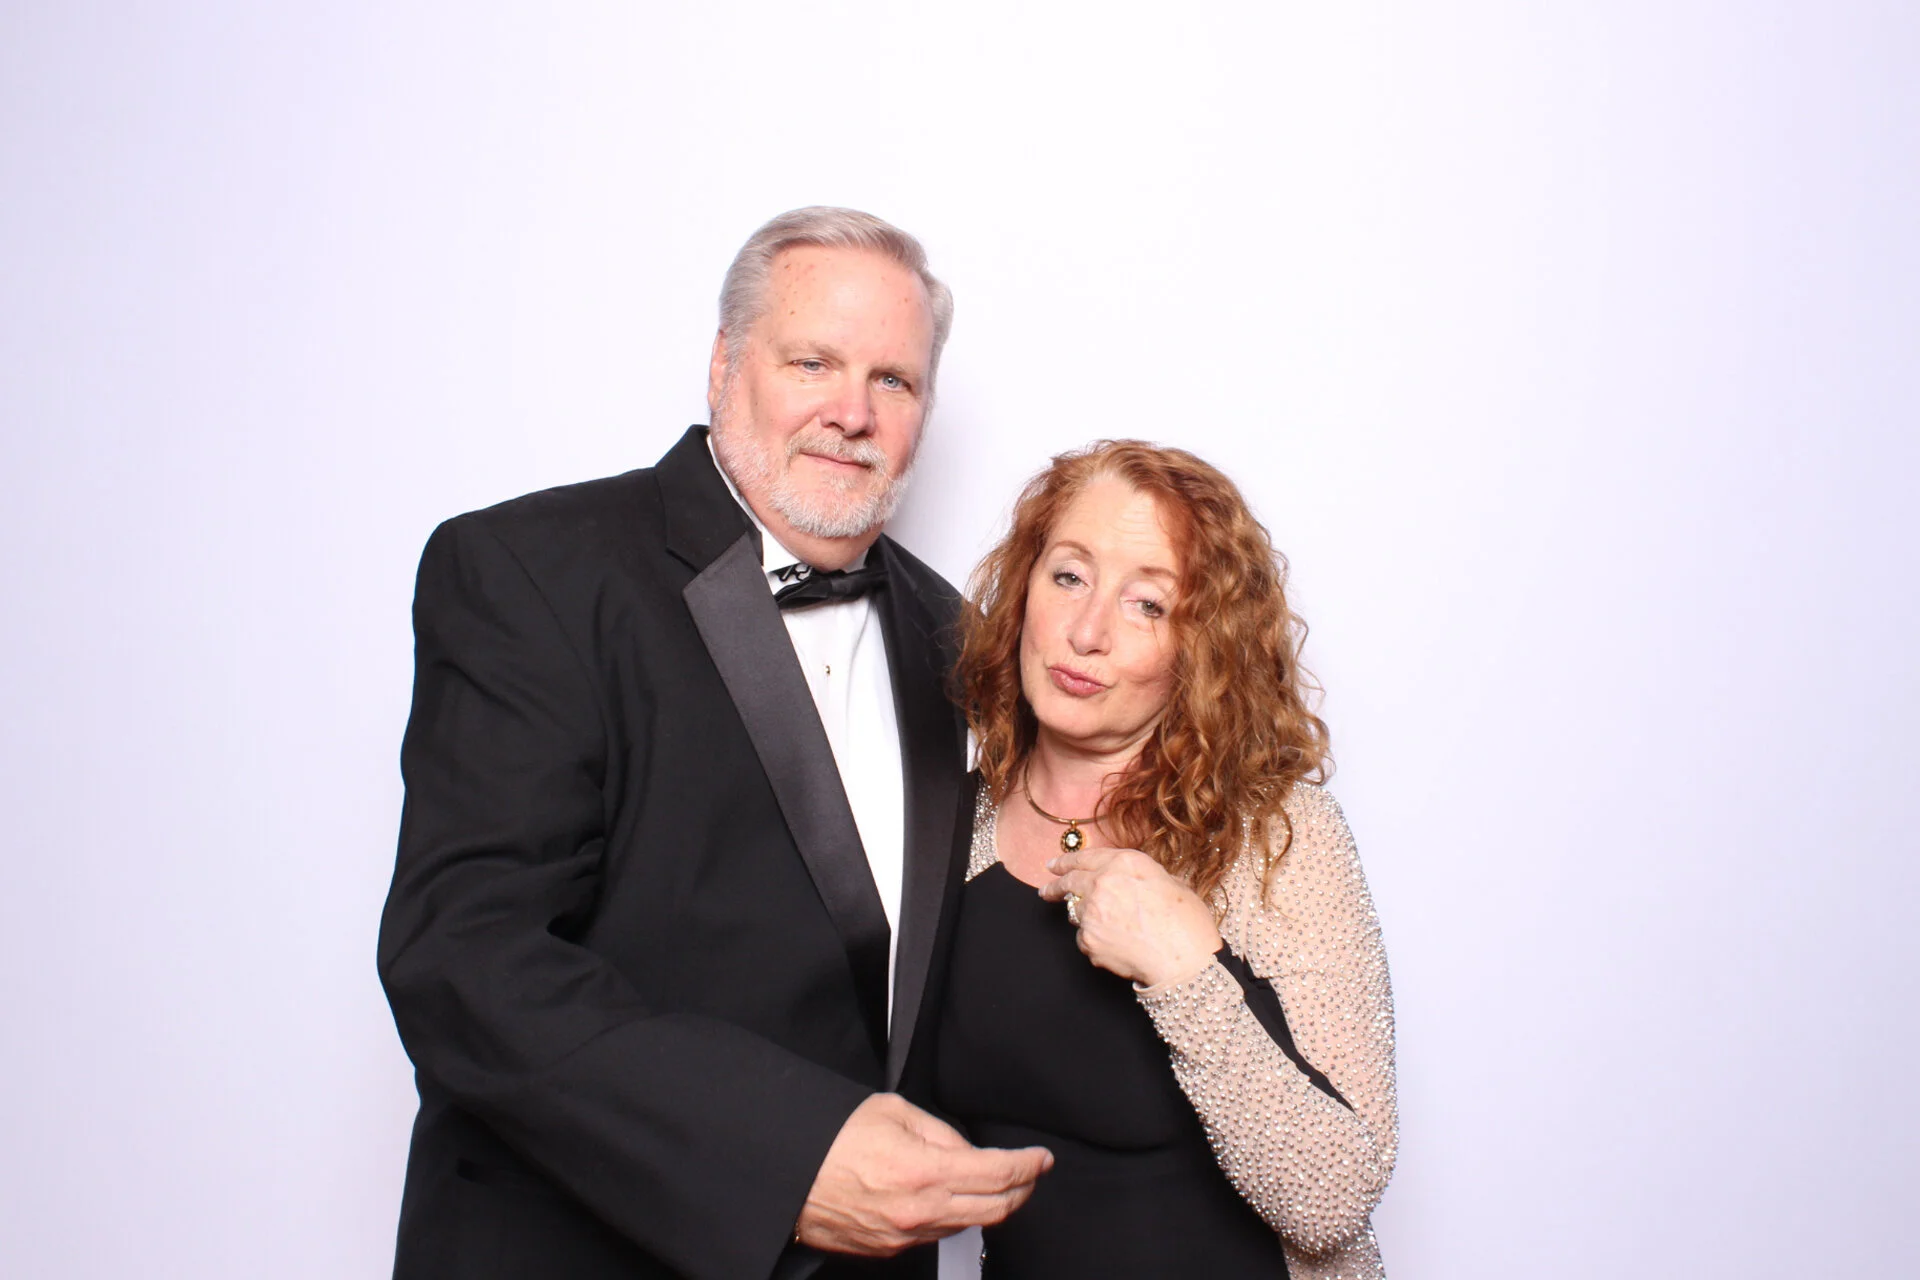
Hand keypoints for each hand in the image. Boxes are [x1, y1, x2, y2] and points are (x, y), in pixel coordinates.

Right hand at [795, 1093, 1052, 1255]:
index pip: (999, 1174)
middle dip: (1021, 1191)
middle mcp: (920, 1211)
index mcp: (926, 1171)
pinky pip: (936, 1235)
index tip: (1040, 1159)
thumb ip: (941, 1131)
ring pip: (967, 1225)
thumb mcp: (893, 1110)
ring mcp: (905, 1236)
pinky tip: (950, 1198)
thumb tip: (967, 1150)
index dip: (1028, 1166)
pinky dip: (953, 1216)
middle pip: (995, 1209)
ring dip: (988, 1205)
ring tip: (992, 1182)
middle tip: (1029, 1173)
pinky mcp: (889, 1249)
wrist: (787, 1174)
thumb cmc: (831, 1137)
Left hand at [1039, 846, 1222, 986]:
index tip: (1054, 866)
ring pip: (1076, 912)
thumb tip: (1132, 882)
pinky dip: (1096, 942)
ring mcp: (1091, 912)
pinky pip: (1085, 938)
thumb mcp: (1172, 884)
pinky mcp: (1087, 940)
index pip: (1086, 857)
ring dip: (1085, 917)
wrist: (1183, 962)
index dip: (1066, 862)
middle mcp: (1102, 882)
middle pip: (1068, 882)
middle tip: (1046, 891)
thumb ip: (1143, 878)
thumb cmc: (1187, 924)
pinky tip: (1117, 947)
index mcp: (1124, 863)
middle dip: (1054, 887)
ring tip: (1107, 928)